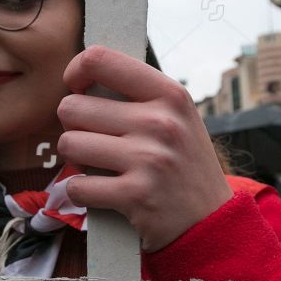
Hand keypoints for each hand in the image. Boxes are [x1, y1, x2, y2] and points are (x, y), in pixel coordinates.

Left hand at [57, 45, 232, 251]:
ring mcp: (148, 159)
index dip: (75, 71)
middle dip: (74, 127)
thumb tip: (81, 78)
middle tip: (93, 140)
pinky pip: (77, 186)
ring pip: (69, 144)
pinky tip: (100, 192)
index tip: (77, 88)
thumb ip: (137, 96)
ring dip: (75, 160)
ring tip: (97, 165)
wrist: (212, 222)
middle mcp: (160, 122)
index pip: (99, 59)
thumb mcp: (177, 118)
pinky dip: (81, 192)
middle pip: (72, 108)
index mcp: (169, 94)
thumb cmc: (183, 166)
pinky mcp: (135, 195)